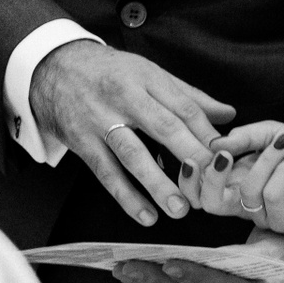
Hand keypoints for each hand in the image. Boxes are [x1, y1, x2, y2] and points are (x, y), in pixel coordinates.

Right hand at [31, 40, 234, 226]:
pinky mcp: (82, 142)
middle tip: (210, 184)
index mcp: (147, 77)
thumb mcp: (149, 73)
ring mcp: (100, 120)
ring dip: (158, 184)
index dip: (206, 134)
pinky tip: (145, 215)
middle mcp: (125, 96)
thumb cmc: (110, 72)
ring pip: (133, 154)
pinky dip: (126, 196)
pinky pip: (106, 173)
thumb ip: (189, 96)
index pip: (183, 107)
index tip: (224, 158)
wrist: (55, 67)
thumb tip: (228, 115)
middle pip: (163, 128)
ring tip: (180, 208)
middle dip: (189, 157)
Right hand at [184, 120, 283, 231]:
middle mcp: (245, 201)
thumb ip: (243, 137)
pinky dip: (281, 172)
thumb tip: (213, 144)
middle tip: (224, 155)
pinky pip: (271, 198)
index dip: (190, 178)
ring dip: (264, 162)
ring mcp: (264, 214)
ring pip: (245, 194)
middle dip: (212, 179)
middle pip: (210, 203)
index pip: (200, 188)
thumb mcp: (271, 132)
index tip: (194, 155)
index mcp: (235, 180)